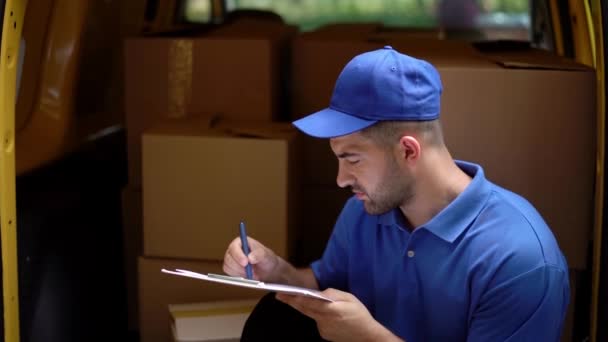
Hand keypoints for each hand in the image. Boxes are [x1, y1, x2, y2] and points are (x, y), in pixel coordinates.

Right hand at [222, 236, 279, 281]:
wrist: (266, 269)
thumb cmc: (266, 259)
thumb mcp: (265, 255)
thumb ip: (259, 254)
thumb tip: (250, 257)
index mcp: (241, 242)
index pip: (234, 247)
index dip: (238, 255)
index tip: (246, 263)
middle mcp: (234, 250)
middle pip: (229, 258)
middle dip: (239, 266)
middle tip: (250, 270)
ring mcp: (231, 259)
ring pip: (228, 267)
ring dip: (239, 272)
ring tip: (251, 272)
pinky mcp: (230, 268)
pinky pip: (229, 273)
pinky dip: (238, 276)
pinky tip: (246, 274)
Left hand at [276, 289, 401, 341]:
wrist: (366, 336)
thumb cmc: (359, 314)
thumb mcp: (349, 298)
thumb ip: (333, 294)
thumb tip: (320, 292)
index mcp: (330, 310)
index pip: (307, 302)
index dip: (294, 298)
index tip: (282, 293)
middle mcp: (323, 320)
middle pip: (304, 309)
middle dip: (291, 302)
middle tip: (279, 295)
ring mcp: (322, 329)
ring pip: (311, 315)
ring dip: (306, 308)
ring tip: (296, 300)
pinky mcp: (324, 334)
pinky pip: (317, 321)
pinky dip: (317, 316)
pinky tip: (324, 314)